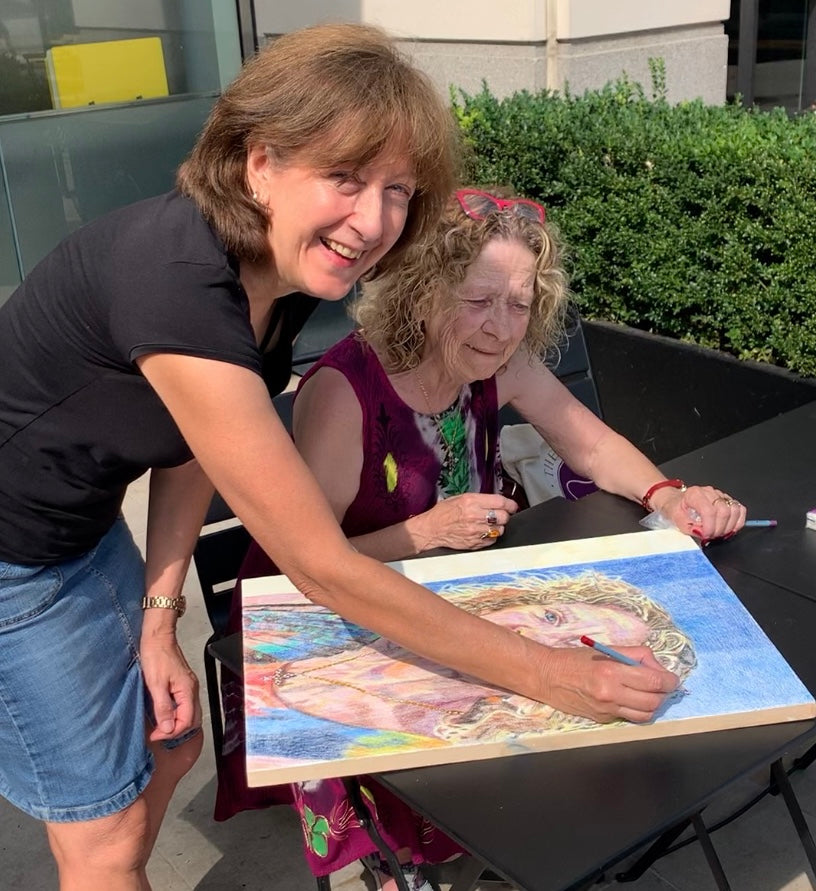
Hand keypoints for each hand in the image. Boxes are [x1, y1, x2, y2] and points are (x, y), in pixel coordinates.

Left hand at [140, 626, 200, 741]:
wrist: (158, 637)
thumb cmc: (156, 656)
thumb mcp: (156, 684)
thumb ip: (163, 708)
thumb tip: (168, 729)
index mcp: (187, 690)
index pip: (187, 721)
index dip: (171, 732)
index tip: (155, 735)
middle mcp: (192, 690)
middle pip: (192, 719)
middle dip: (176, 731)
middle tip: (158, 734)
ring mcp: (189, 686)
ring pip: (190, 713)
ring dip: (176, 724)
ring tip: (160, 727)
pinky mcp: (183, 684)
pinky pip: (185, 705)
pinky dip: (176, 714)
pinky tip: (164, 714)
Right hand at [412, 493, 517, 550]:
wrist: (431, 529)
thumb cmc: (443, 513)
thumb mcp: (460, 498)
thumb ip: (479, 499)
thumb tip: (497, 501)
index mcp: (471, 501)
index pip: (500, 502)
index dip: (510, 504)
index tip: (512, 506)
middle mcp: (475, 516)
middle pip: (503, 517)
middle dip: (504, 515)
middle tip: (500, 515)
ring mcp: (475, 531)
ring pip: (500, 530)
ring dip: (498, 527)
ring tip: (489, 524)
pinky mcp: (475, 543)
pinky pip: (492, 540)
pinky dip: (491, 536)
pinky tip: (483, 532)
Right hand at [537, 645, 678, 723]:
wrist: (546, 676)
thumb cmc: (574, 658)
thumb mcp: (605, 649)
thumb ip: (634, 655)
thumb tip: (657, 667)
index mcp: (612, 672)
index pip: (653, 682)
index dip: (669, 681)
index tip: (672, 679)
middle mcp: (611, 694)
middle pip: (654, 701)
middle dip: (664, 693)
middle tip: (663, 685)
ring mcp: (607, 710)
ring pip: (645, 715)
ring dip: (653, 704)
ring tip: (648, 693)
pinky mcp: (602, 719)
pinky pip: (629, 717)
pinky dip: (636, 709)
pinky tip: (630, 698)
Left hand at [653, 484, 745, 541]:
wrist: (677, 502)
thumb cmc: (676, 509)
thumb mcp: (675, 518)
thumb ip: (688, 526)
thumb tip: (701, 533)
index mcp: (694, 494)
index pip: (709, 511)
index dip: (710, 526)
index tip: (706, 535)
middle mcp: (709, 492)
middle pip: (724, 511)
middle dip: (719, 529)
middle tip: (711, 536)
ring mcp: (720, 495)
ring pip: (734, 510)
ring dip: (729, 526)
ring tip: (718, 533)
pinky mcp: (728, 500)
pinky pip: (740, 510)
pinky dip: (738, 522)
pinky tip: (729, 528)